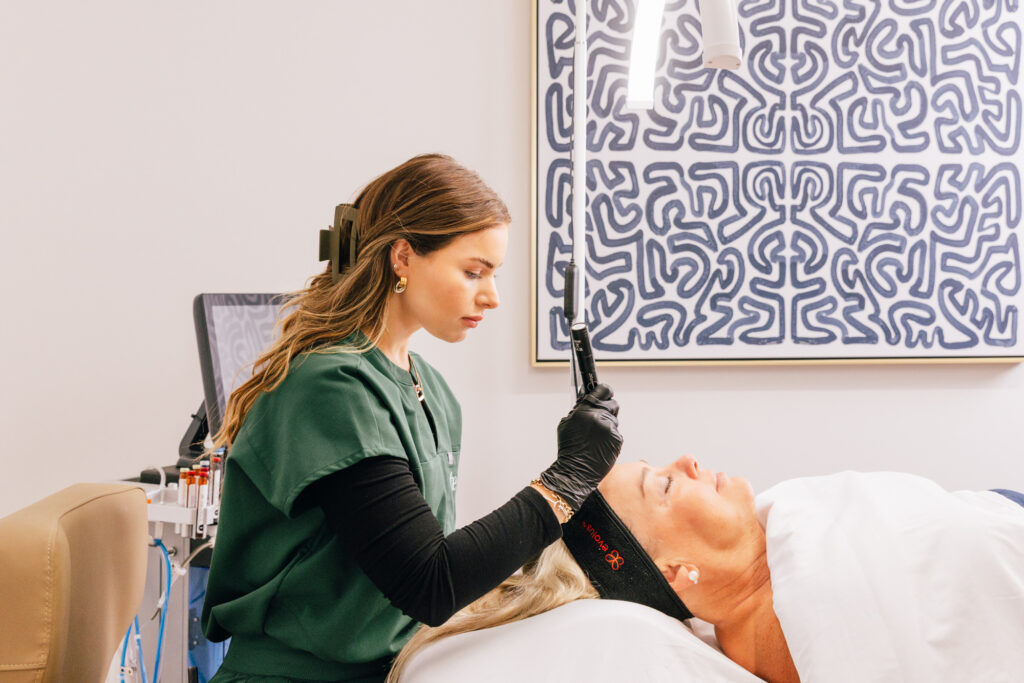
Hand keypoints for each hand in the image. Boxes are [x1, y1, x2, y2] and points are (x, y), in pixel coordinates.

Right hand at [539, 383, 622, 510]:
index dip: (604, 390)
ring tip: (595, 436)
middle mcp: (600, 417)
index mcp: (585, 410)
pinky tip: (599, 444)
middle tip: (599, 416)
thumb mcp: (566, 423)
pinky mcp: (617, 440)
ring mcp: (610, 429)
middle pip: (612, 403)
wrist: (575, 471)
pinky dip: (609, 436)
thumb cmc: (569, 448)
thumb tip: (587, 398)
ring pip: (614, 419)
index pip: (602, 390)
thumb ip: (579, 409)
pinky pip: (615, 432)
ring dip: (607, 424)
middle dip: (607, 408)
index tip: (604, 392)